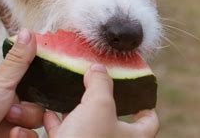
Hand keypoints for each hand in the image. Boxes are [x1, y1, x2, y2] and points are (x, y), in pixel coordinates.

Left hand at [0, 29, 43, 137]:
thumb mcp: (1, 81)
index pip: (37, 88)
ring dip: (25, 126)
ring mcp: (9, 126)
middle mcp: (11, 107)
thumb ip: (19, 60)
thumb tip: (29, 31)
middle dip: (29, 112)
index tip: (41, 91)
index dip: (42, 91)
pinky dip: (22, 137)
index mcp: (9, 89)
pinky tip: (10, 136)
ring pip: (36, 126)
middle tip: (11, 112)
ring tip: (9, 128)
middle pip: (39, 109)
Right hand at [41, 64, 159, 137]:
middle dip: (104, 102)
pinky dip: (58, 123)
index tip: (138, 91)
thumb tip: (98, 69)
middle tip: (98, 85)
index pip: (150, 120)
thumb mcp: (100, 104)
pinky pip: (66, 135)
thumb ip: (101, 83)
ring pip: (88, 127)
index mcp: (134, 137)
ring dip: (79, 111)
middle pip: (114, 119)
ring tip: (71, 92)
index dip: (146, 104)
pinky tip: (49, 112)